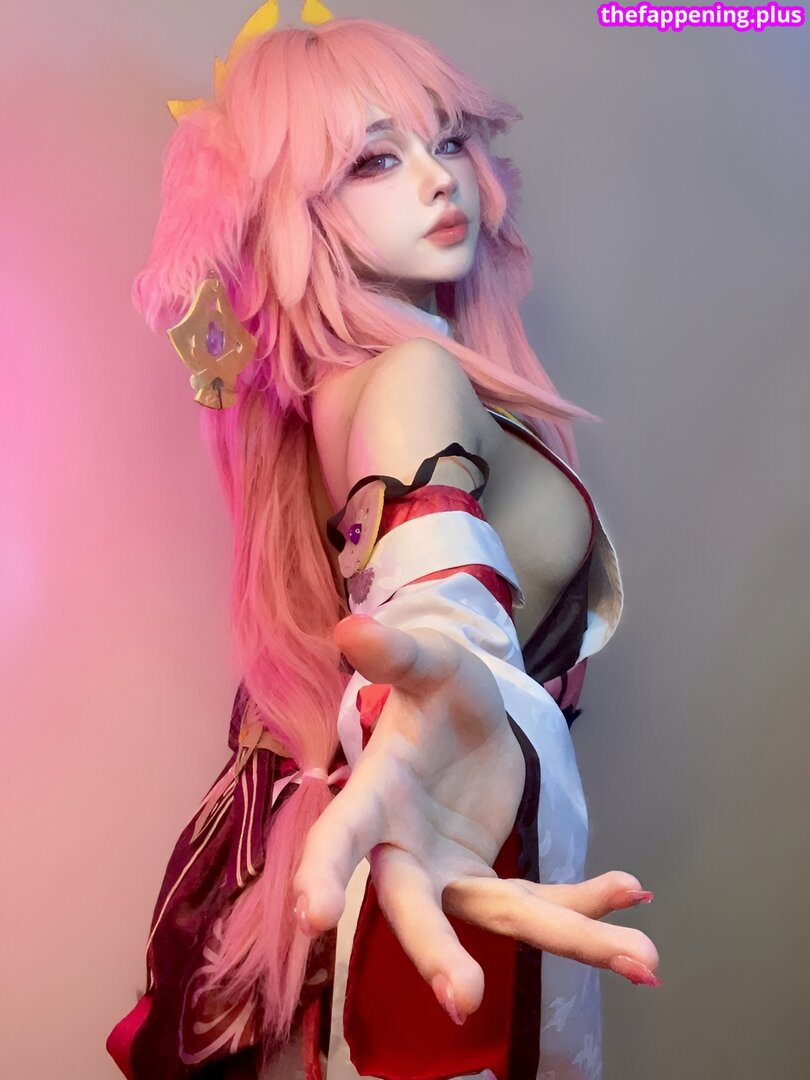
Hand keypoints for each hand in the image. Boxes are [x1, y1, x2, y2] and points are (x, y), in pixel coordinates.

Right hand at [293, 614, 659, 1023]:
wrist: (465, 716)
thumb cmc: (434, 690)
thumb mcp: (428, 663)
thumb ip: (397, 654)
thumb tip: (351, 626)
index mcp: (374, 797)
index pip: (340, 837)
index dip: (321, 872)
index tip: (311, 916)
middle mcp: (405, 851)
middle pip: (417, 906)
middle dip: (438, 951)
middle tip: (466, 999)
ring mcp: (451, 874)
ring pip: (502, 916)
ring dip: (571, 939)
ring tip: (644, 958)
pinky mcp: (493, 880)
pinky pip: (542, 901)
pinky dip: (588, 904)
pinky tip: (634, 893)